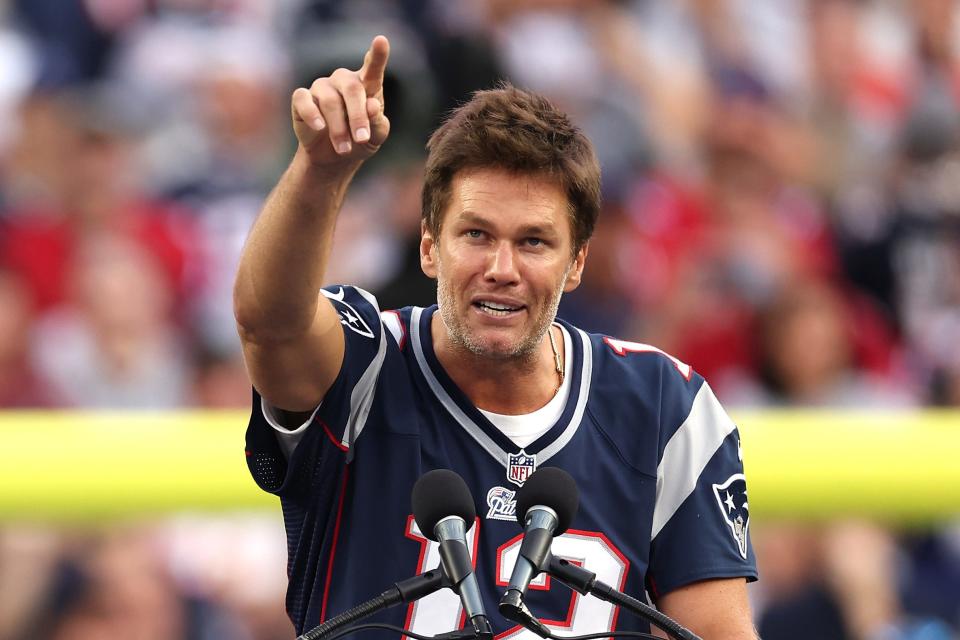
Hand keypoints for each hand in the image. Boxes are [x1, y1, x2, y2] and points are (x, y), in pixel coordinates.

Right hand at [291, 35, 390, 169]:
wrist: (334, 158)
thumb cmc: (359, 141)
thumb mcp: (376, 137)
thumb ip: (378, 123)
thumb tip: (373, 106)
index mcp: (366, 85)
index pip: (372, 68)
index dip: (377, 55)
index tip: (381, 41)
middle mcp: (343, 80)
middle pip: (352, 89)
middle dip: (358, 116)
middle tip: (362, 138)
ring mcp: (322, 87)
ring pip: (330, 101)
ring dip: (339, 128)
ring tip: (344, 149)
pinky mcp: (302, 98)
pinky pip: (303, 100)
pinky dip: (312, 115)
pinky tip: (320, 127)